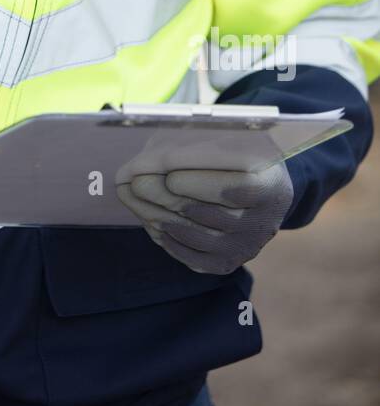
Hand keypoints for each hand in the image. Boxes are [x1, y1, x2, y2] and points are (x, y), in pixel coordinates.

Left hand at [115, 162, 294, 274]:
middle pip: (206, 212)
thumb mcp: (221, 141)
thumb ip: (189, 147)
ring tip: (133, 194)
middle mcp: (263, 222)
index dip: (196, 179)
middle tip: (133, 180)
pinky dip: (165, 236)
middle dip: (163, 194)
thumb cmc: (230, 155)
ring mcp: (245, 247)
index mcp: (271, 185)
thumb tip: (142, 164)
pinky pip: (189, 256)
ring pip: (193, 233)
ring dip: (156, 213)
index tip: (163, 167)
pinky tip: (149, 217)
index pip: (234, 188)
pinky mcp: (226, 264)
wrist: (257, 189)